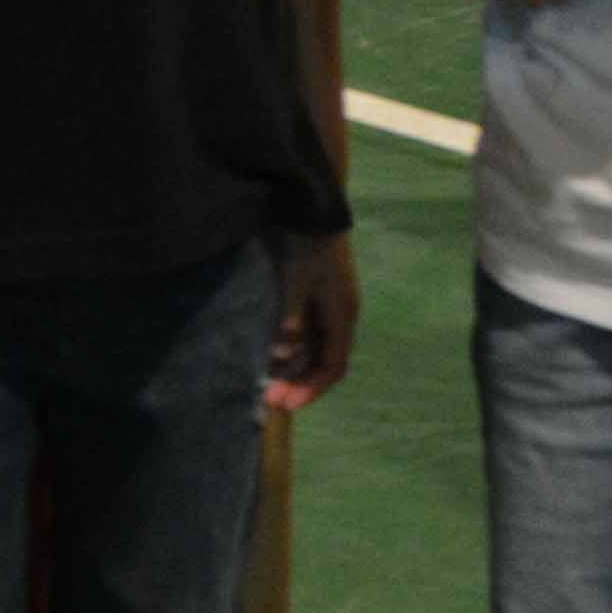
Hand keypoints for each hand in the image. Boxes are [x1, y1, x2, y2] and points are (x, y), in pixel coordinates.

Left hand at [264, 235, 359, 415]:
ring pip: (315, 350)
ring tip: (269, 382)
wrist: (312, 209)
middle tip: (270, 399)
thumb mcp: (297, 281)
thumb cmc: (306, 246)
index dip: (311, 388)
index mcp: (342, 316)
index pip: (332, 366)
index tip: (286, 404)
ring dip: (295, 369)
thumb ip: (291, 318)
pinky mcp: (317, 297)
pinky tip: (273, 355)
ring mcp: (329, 306)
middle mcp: (340, 316)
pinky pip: (309, 334)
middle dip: (299, 383)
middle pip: (324, 361)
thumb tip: (284, 354)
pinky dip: (293, 350)